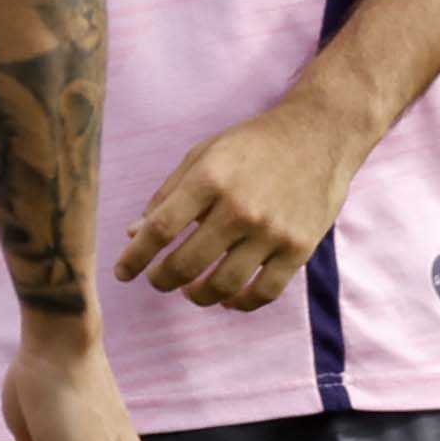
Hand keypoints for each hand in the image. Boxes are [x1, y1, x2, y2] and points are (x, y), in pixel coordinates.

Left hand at [116, 97, 366, 310]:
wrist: (317, 137)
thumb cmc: (251, 146)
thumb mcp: (202, 156)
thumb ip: (167, 196)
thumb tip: (133, 234)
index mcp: (208, 180)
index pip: (160, 229)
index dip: (135, 257)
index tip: (122, 272)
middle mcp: (239, 208)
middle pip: (187, 263)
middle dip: (162, 280)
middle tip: (157, 281)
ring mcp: (272, 231)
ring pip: (224, 284)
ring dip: (199, 296)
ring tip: (190, 291)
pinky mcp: (300, 248)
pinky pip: (265, 291)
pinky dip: (241, 303)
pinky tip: (227, 299)